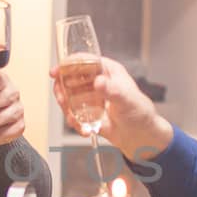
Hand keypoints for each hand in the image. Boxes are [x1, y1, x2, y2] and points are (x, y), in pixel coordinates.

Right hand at [49, 55, 172, 159]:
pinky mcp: (87, 112)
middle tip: (63, 100)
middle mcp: (96, 81)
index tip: (56, 71)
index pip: (84, 61)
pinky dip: (75, 123)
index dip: (68, 64)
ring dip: (67, 109)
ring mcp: (90, 97)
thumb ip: (112, 90)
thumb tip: (98, 82)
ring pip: (68, 97)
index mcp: (107, 71)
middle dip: (63, 89)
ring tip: (74, 120)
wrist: (140, 136)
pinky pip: (73, 114)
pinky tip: (85, 129)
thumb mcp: (127, 99)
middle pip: (70, 78)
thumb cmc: (140, 112)